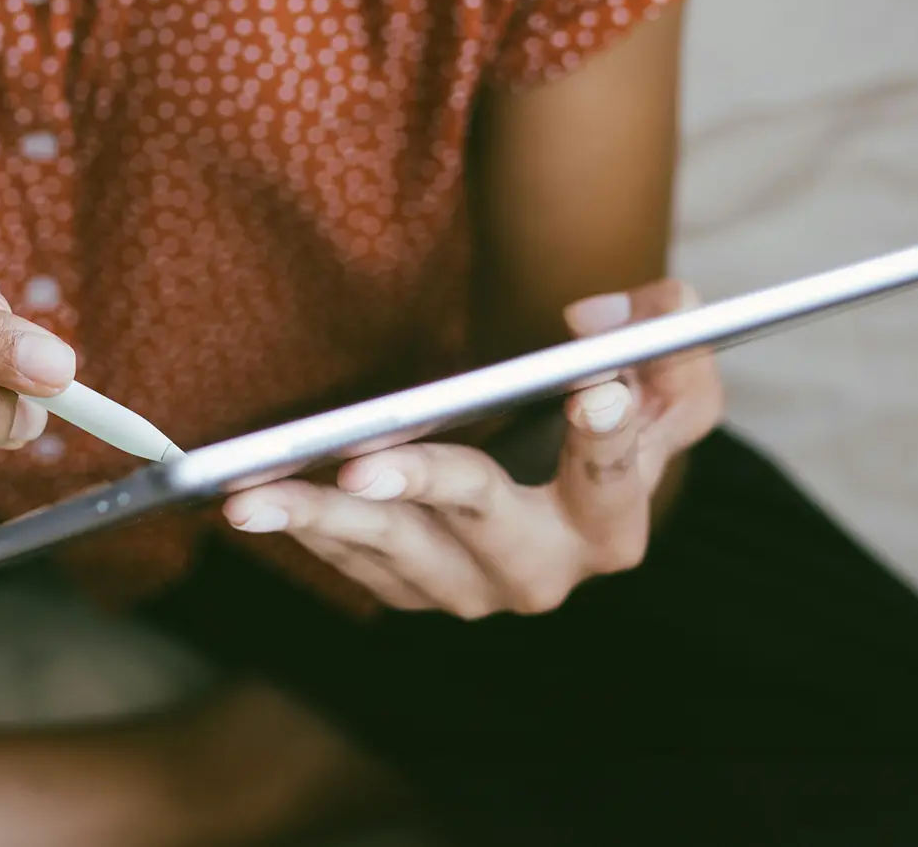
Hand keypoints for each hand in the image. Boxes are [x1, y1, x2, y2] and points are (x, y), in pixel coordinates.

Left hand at [223, 279, 722, 617]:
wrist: (559, 482)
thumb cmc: (608, 410)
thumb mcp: (664, 368)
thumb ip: (667, 333)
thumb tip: (593, 324)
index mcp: (614, 522)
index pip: (616, 475)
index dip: (610, 433)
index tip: (591, 387)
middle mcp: (547, 571)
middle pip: (483, 521)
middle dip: (420, 486)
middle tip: (358, 462)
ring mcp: (475, 591)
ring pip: (397, 551)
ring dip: (322, 518)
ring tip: (250, 493)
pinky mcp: (417, 593)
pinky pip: (355, 562)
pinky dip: (308, 528)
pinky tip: (255, 499)